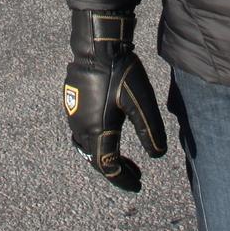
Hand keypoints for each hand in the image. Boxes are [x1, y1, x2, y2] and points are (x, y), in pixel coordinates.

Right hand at [63, 10, 165, 190]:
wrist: (96, 45)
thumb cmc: (120, 72)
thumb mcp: (141, 102)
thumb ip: (150, 131)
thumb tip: (157, 155)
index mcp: (98, 130)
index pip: (108, 166)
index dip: (123, 179)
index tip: (138, 185)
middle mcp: (82, 127)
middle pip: (96, 159)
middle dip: (116, 169)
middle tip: (135, 173)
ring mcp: (74, 115)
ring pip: (88, 146)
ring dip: (105, 155)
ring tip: (123, 157)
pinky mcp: (72, 103)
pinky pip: (82, 133)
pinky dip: (97, 141)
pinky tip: (109, 132)